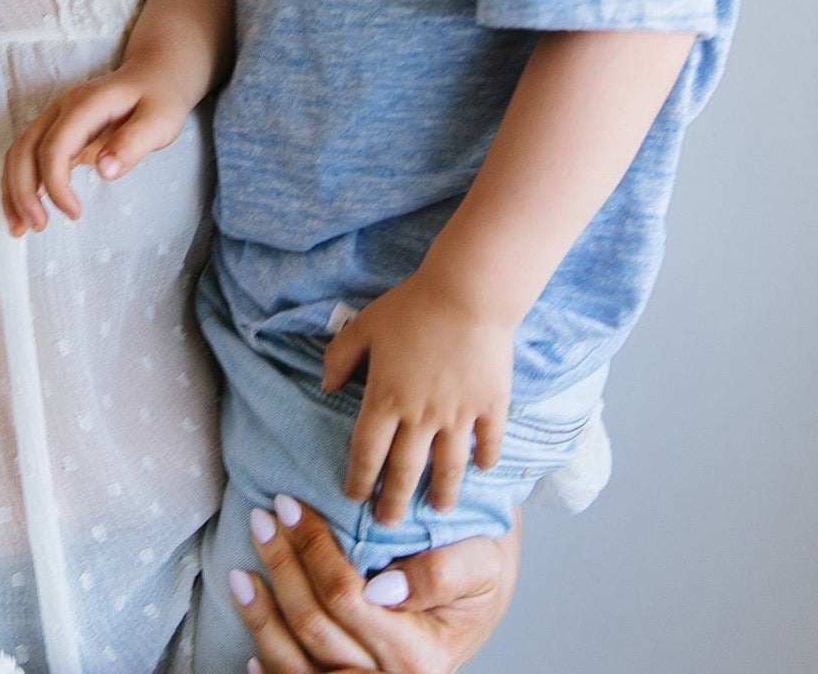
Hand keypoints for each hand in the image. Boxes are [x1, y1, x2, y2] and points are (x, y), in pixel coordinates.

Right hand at [0, 65, 192, 234]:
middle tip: (36, 227)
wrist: (153, 75)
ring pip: (19, 153)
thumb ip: (133, 144)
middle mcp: (61, 109)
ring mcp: (55, 119)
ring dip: (13, 190)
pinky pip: (27, 156)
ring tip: (19, 228)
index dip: (56, 183)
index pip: (55, 146)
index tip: (74, 213)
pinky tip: (23, 211)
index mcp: (85, 105)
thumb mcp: (160, 121)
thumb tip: (105, 171)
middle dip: (22, 191)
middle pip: (25, 149)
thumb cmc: (158, 99)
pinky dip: (19, 184)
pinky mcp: (56, 132)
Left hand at [231, 497, 520, 673]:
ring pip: (297, 664)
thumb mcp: (480, 564)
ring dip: (262, 617)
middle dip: (281, 566)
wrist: (483, 605)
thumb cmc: (478, 575)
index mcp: (421, 653)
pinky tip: (251, 648)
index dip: (311, 548)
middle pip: (315, 625)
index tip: (287, 504)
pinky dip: (272, 670)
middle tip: (261, 519)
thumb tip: (382, 587)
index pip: (347, 596)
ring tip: (239, 574)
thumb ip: (440, 574)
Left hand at [323, 272, 514, 523]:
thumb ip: (340, 357)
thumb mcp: (364, 325)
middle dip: (394, 502)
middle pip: (404, 471)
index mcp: (386, 398)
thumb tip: (326, 387)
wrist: (467, 295)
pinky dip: (485, 460)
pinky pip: (488, 443)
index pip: (367, 452)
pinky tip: (481, 470)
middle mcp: (420, 416)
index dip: (359, 479)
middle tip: (389, 524)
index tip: (354, 498)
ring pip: (448, 467)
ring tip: (437, 510)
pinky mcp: (491, 407)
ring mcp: (458, 416)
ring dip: (441, 493)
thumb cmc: (411, 306)